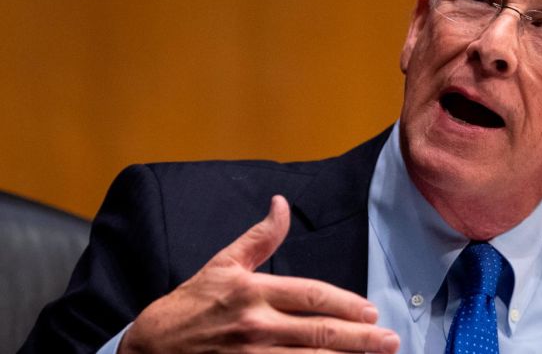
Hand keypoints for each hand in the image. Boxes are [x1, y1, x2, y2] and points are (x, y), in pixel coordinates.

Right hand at [120, 195, 399, 352]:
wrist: (150, 348)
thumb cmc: (190, 305)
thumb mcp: (222, 264)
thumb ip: (259, 238)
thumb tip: (281, 204)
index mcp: (252, 292)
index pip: (311, 296)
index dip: (346, 303)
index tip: (372, 311)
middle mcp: (256, 326)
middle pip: (319, 332)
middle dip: (360, 337)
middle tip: (390, 340)